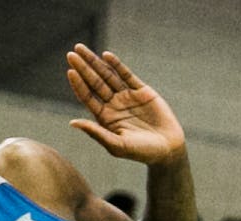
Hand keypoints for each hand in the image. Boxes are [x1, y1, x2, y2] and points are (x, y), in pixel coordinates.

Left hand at [66, 45, 185, 164]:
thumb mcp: (117, 145)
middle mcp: (114, 105)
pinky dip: (117, 65)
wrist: (169, 149)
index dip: (79, 84)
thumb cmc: (142, 152)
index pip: (88, 97)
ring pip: (108, 75)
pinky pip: (127, 75)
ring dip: (95, 62)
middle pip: (94, 83)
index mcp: (105, 117)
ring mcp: (127, 96)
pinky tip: (106, 56)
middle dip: (83, 68)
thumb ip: (96, 133)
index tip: (70, 71)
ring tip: (80, 49)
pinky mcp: (142, 91)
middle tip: (71, 54)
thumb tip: (73, 123)